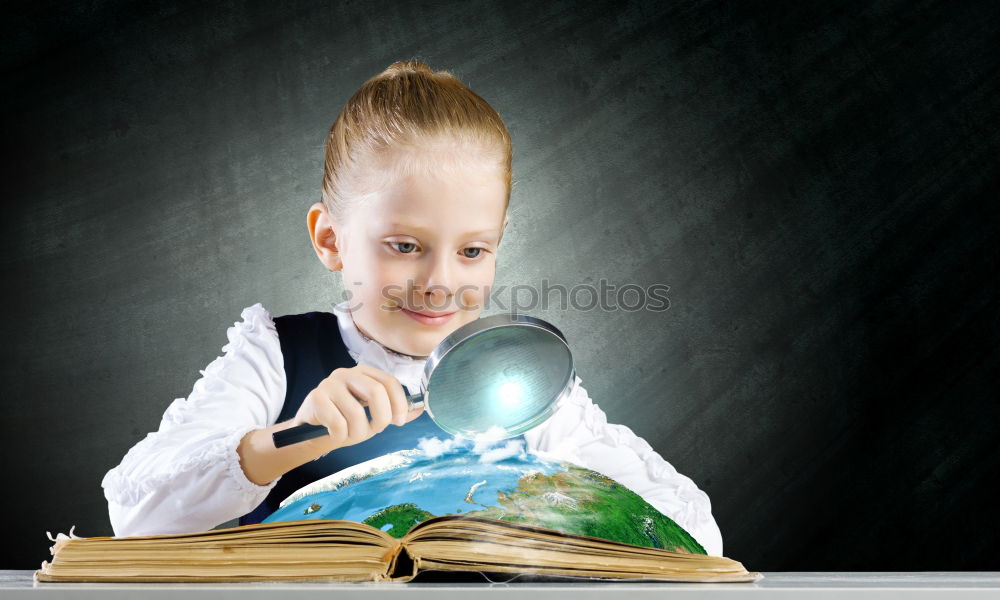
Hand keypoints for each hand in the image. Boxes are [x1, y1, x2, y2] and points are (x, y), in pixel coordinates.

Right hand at [290, 365, 423, 456]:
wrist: (311, 433)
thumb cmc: (345, 422)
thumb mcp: (373, 416)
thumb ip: (395, 411)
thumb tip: (422, 407)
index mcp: (364, 373)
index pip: (389, 381)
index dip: (399, 402)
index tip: (399, 421)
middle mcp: (346, 373)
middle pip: (376, 391)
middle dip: (382, 417)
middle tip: (378, 430)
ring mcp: (329, 383)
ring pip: (356, 412)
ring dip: (358, 432)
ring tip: (351, 435)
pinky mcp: (315, 397)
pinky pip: (337, 423)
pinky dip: (340, 436)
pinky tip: (335, 435)